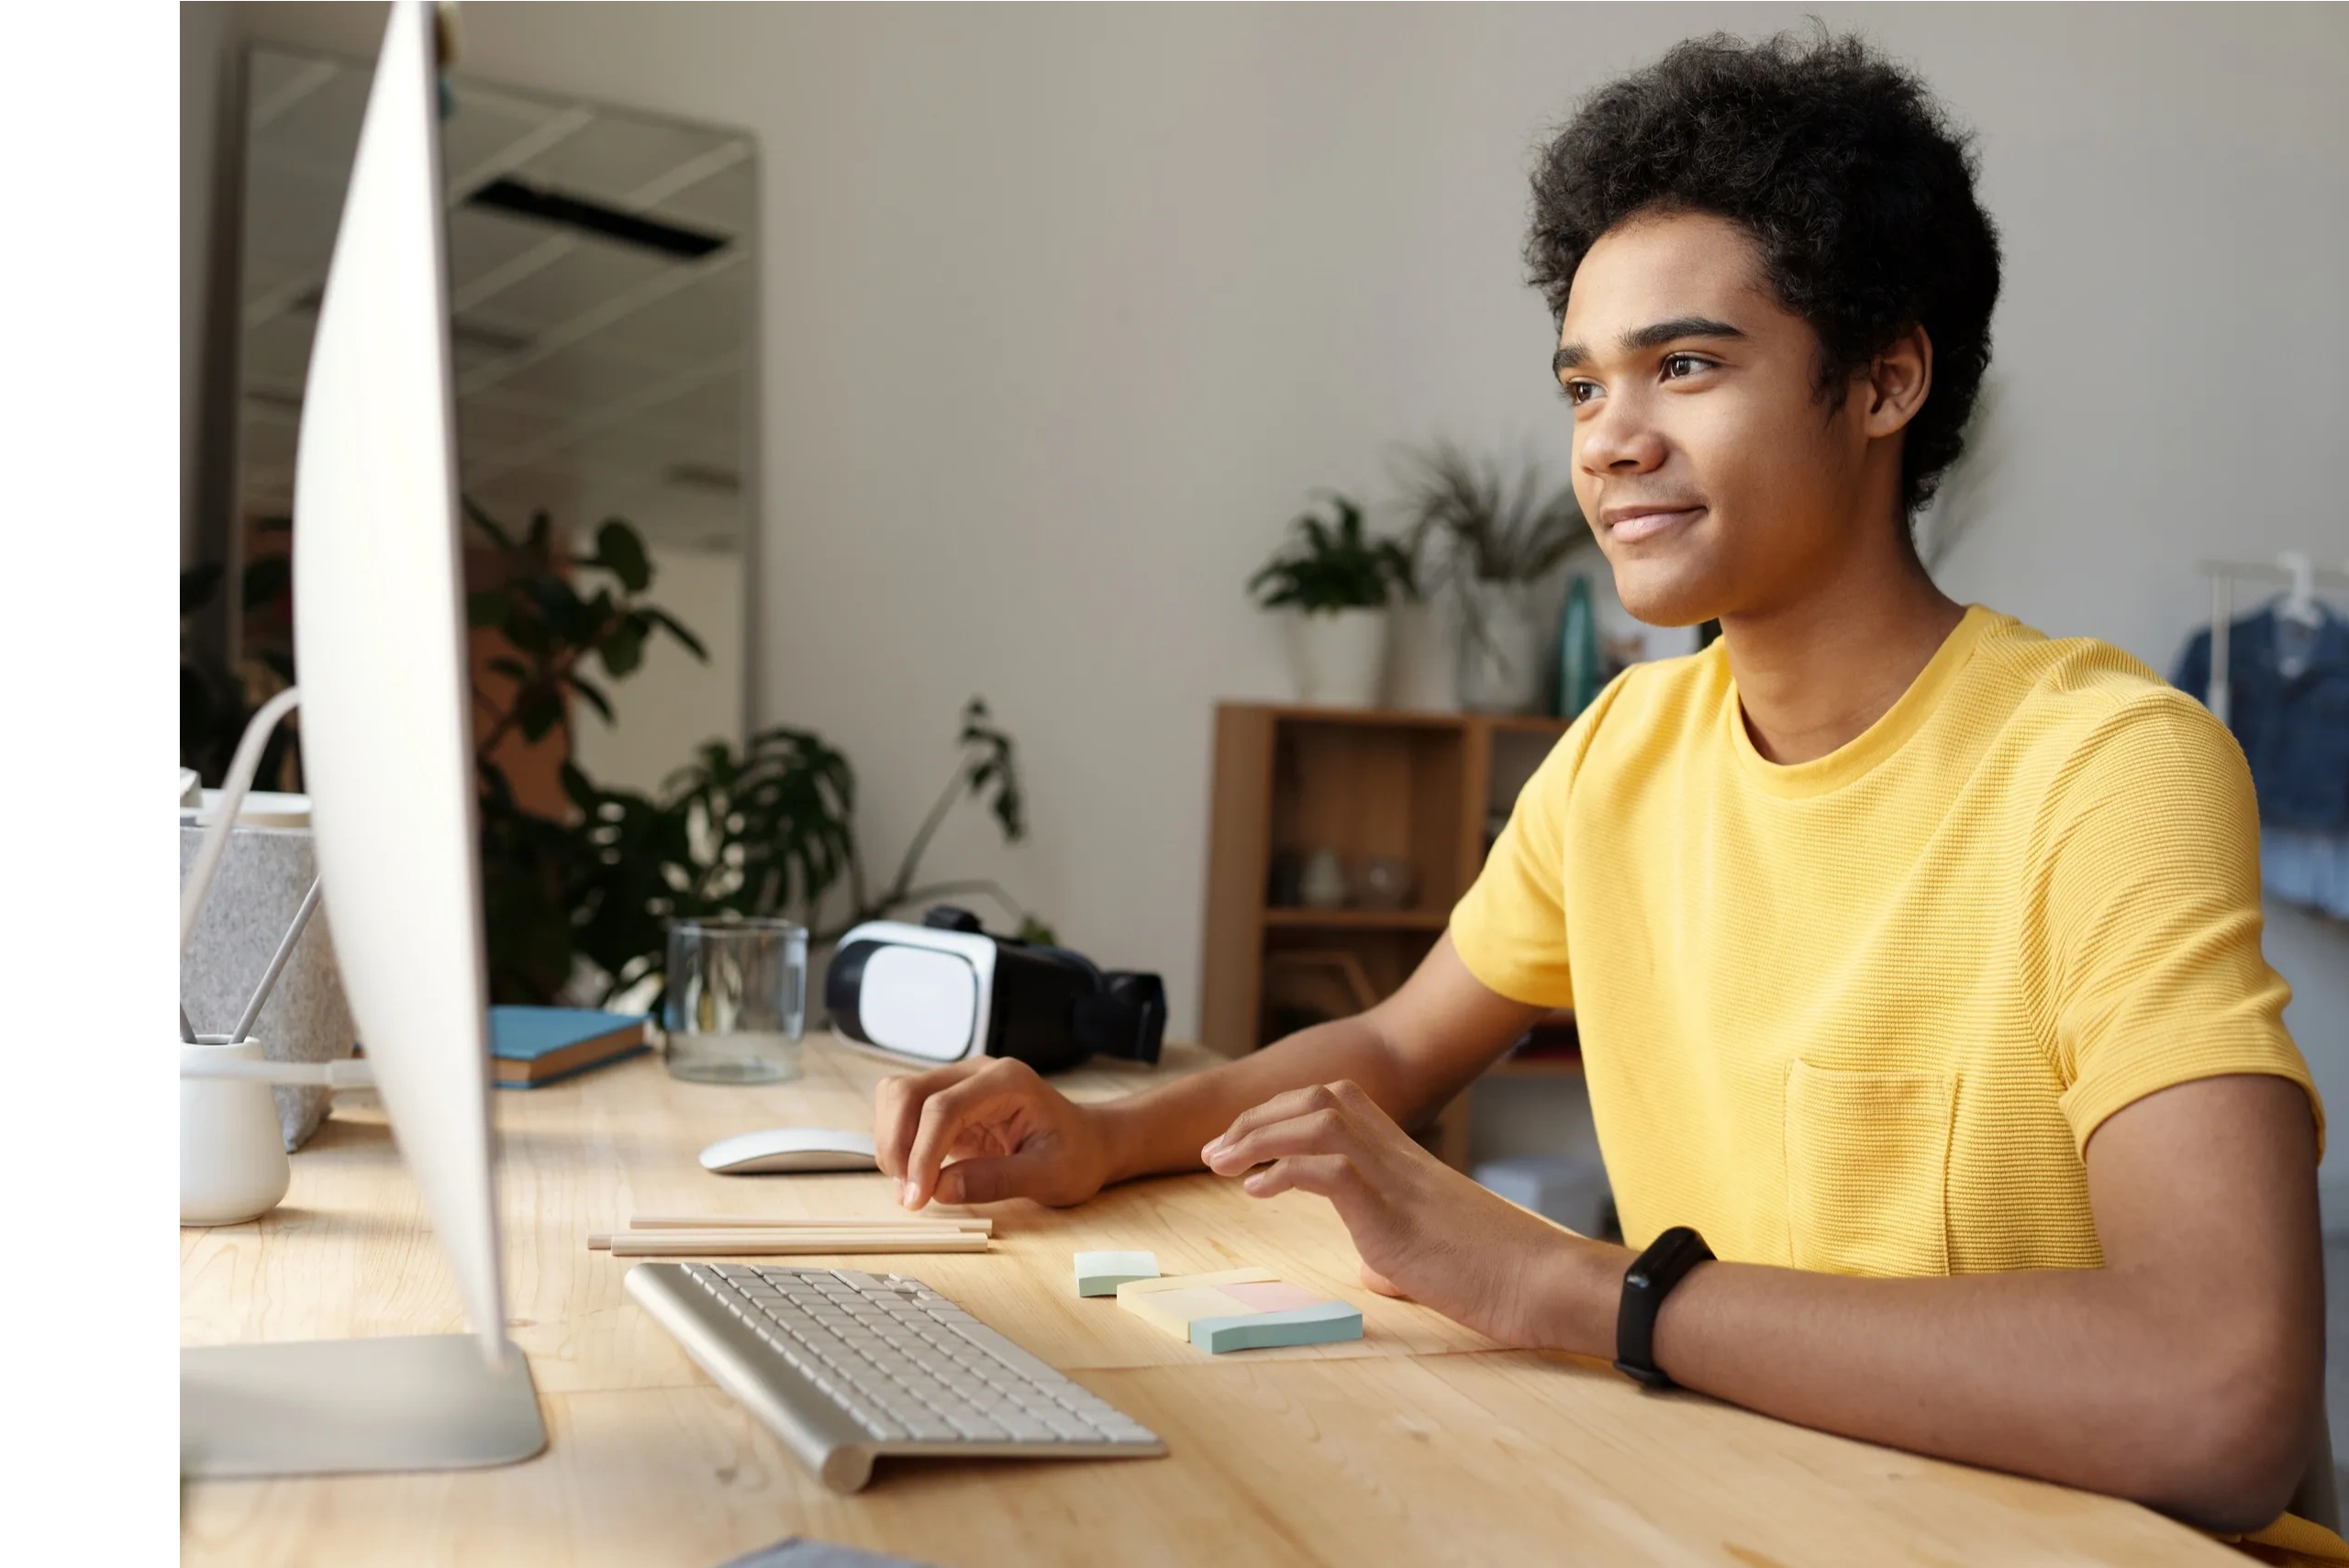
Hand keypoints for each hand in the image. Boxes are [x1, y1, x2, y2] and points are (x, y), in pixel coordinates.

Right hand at [874, 1057, 1114, 1209]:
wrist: (1088, 1142)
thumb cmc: (1076, 1155)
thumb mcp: (1049, 1176)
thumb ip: (996, 1180)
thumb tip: (941, 1189)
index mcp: (1006, 1081)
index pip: (944, 1107)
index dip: (922, 1153)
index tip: (917, 1197)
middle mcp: (976, 1072)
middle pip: (908, 1092)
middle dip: (897, 1145)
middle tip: (909, 1196)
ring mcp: (959, 1083)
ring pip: (897, 1096)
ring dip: (892, 1143)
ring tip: (910, 1188)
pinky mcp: (947, 1102)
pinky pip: (904, 1113)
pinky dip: (898, 1144)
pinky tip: (915, 1176)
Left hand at [1201, 1080, 1620, 1350]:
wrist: (1541, 1281)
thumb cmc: (1496, 1273)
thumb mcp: (1430, 1254)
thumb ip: (1394, 1248)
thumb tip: (1375, 1266)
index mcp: (1403, 1159)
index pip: (1336, 1104)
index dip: (1281, 1113)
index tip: (1245, 1139)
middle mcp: (1396, 1155)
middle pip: (1318, 1099)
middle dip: (1257, 1116)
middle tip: (1216, 1150)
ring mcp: (1395, 1178)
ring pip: (1318, 1120)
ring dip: (1259, 1135)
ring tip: (1222, 1162)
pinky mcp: (1393, 1211)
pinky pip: (1330, 1169)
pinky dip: (1284, 1171)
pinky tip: (1258, 1191)